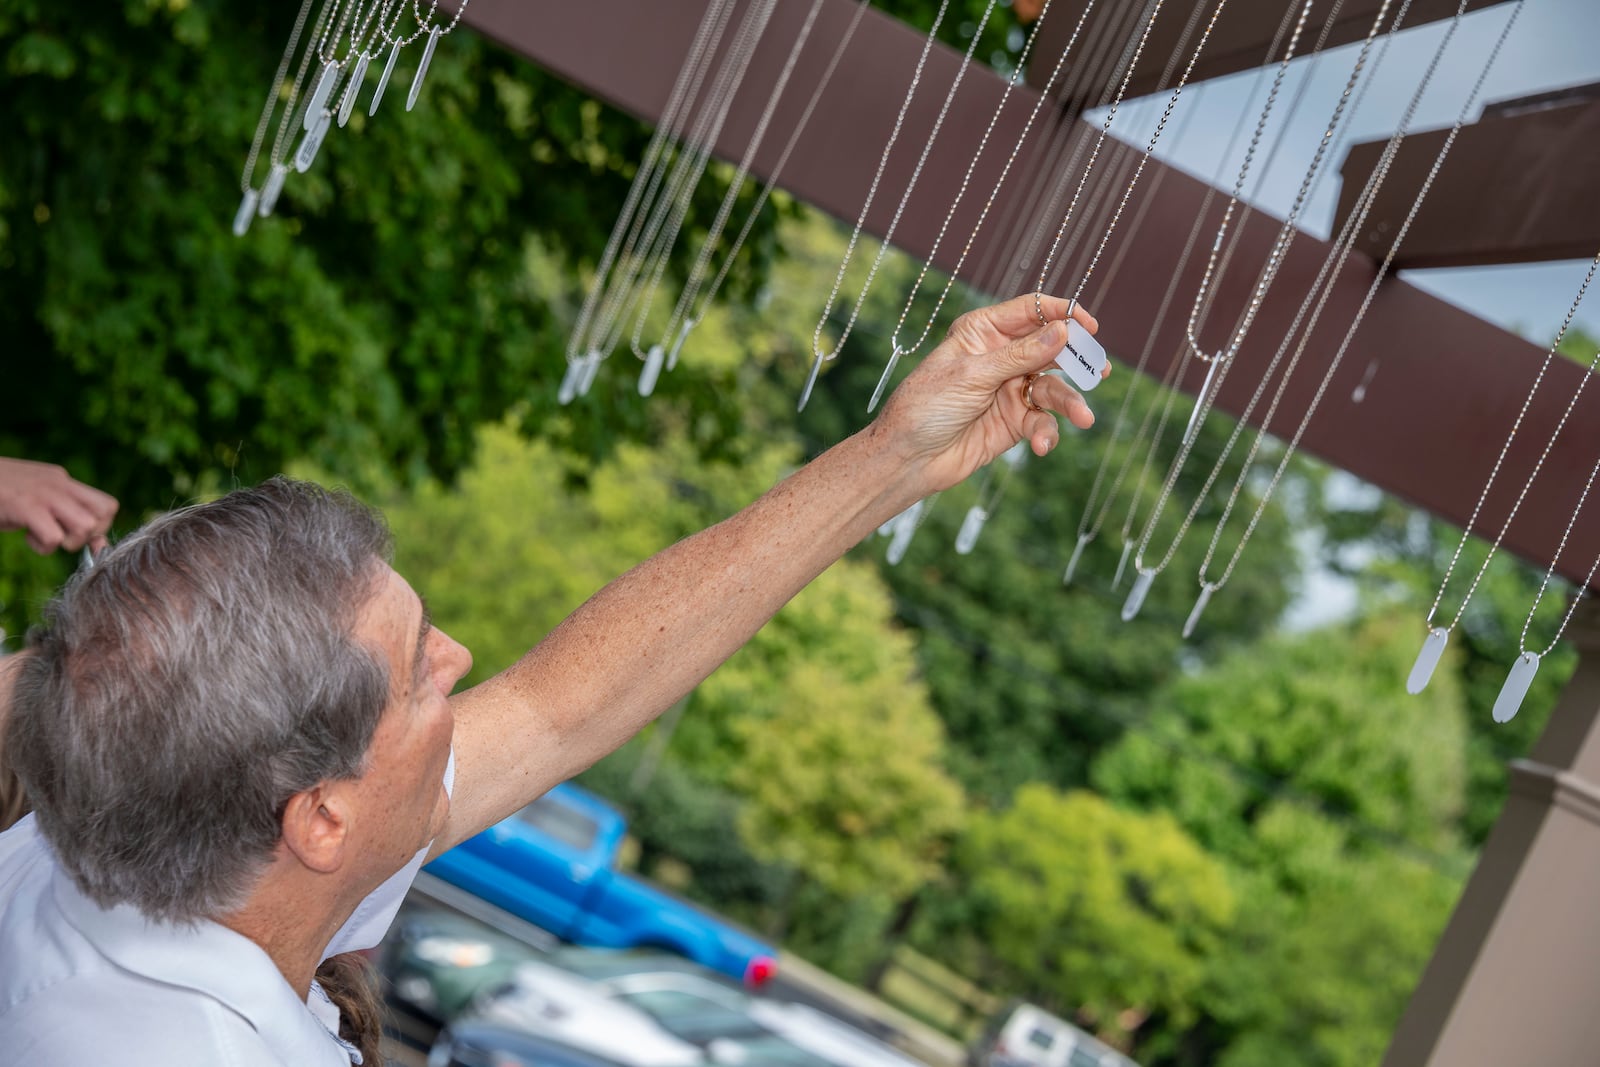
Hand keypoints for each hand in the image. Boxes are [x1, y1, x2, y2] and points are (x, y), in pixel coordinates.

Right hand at [0, 459, 118, 553]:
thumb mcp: (36, 501)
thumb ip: (66, 517)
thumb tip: (99, 546)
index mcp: (63, 481)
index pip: (108, 505)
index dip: (100, 527)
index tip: (78, 536)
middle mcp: (59, 484)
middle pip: (103, 516)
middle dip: (87, 536)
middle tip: (61, 537)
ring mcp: (44, 494)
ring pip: (85, 526)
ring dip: (66, 541)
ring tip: (43, 536)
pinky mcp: (25, 506)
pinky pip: (54, 537)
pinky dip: (43, 546)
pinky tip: (27, 536)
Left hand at [872, 292, 1105, 493]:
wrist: (907, 458)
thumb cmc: (926, 406)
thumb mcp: (972, 374)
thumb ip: (1020, 355)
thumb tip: (1062, 331)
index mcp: (984, 332)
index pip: (1031, 311)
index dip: (1062, 313)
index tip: (1089, 326)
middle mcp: (1001, 357)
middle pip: (1051, 348)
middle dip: (1076, 360)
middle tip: (1099, 369)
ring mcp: (1010, 389)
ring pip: (1052, 388)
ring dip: (1069, 403)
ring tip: (1083, 418)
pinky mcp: (1014, 422)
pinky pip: (1042, 422)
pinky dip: (1047, 433)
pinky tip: (1043, 445)